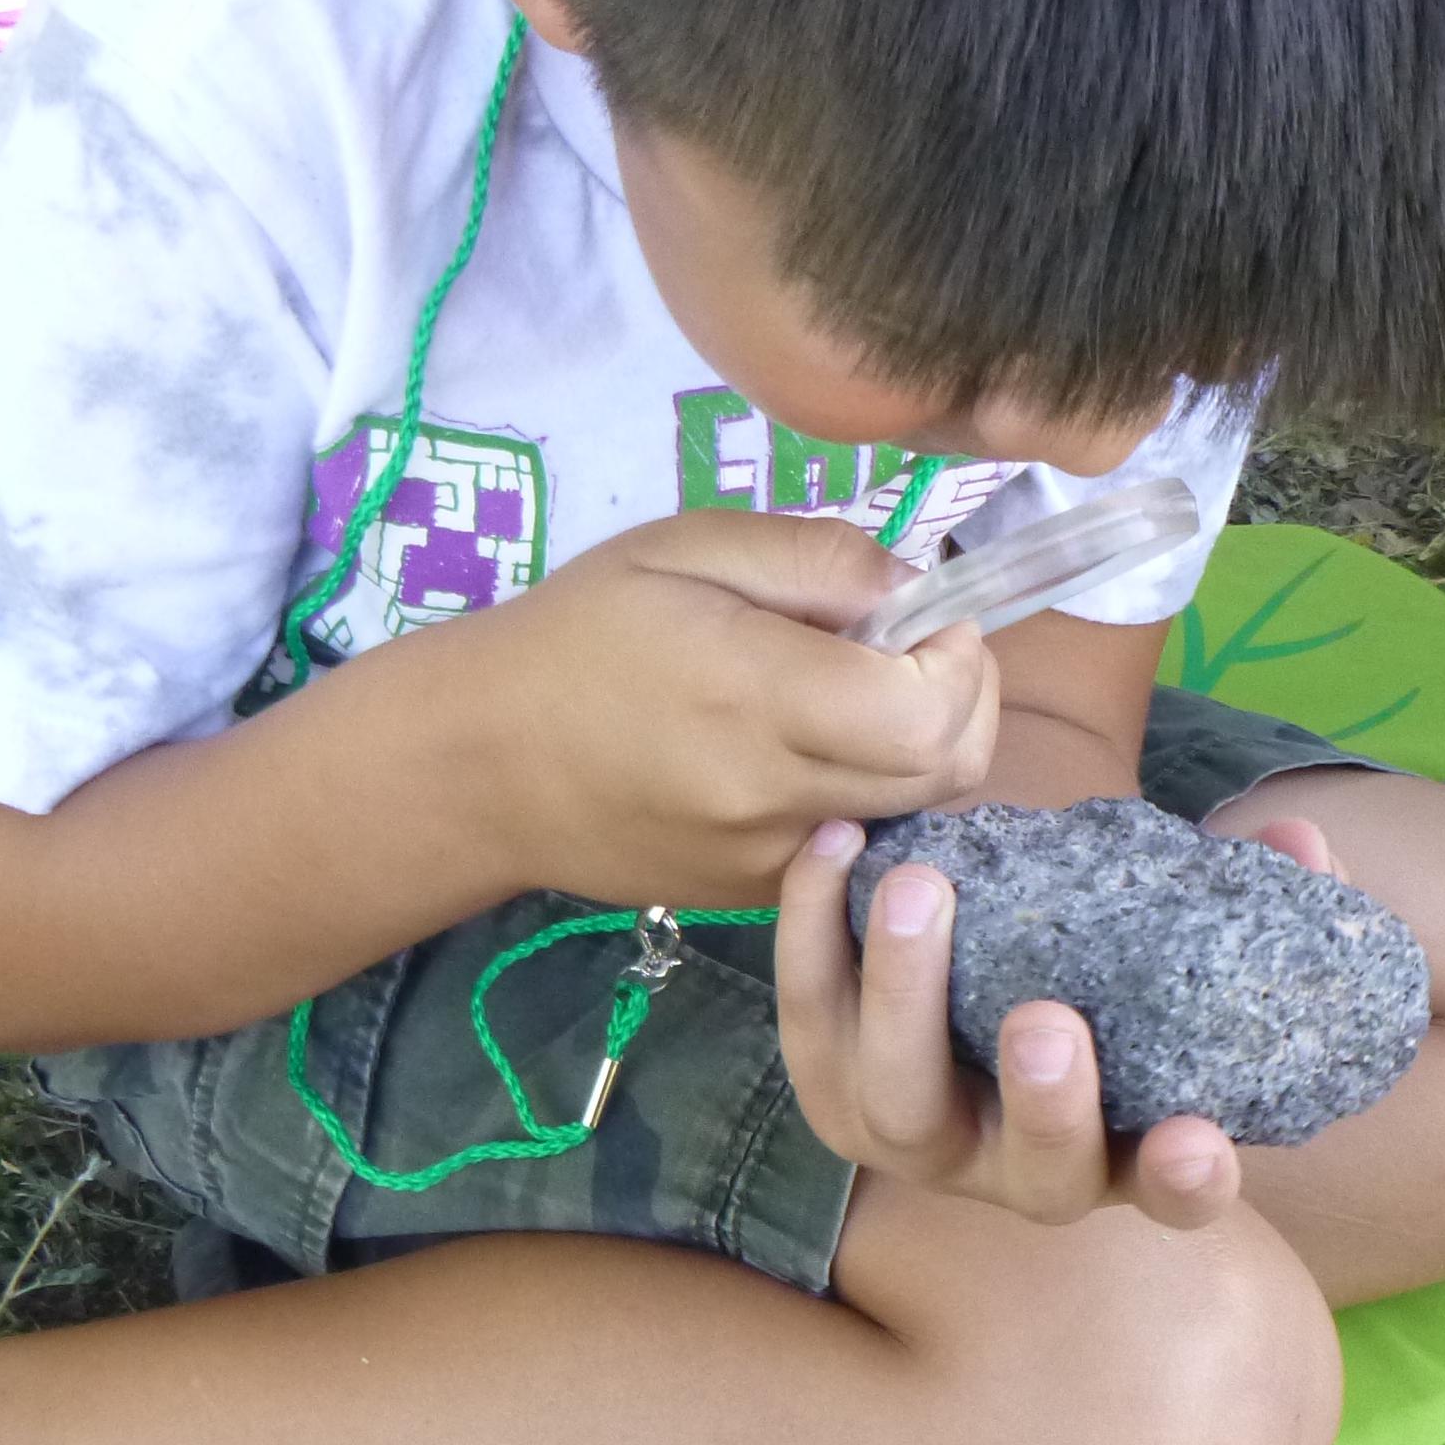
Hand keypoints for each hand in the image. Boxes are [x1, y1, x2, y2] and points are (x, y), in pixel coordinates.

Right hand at [446, 510, 1001, 908]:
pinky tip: (815, 750)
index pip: (928, 714)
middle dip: (964, 702)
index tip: (926, 620)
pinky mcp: (755, 896)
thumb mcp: (683, 548)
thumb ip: (813, 557)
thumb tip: (913, 584)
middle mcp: (773, 797)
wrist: (480, 765)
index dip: (960, 662)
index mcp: (755, 700)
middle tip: (916, 650)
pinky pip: (858, 848)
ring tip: (862, 694)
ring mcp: (768, 862)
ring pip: (915, 818)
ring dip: (924, 753)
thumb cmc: (577, 634)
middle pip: (946, 773)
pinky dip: (872, 797)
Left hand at [773, 814, 1346, 1231]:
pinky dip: (816, 932)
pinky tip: (839, 843)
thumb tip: (1303, 843)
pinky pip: (814, 1020)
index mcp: (1131, 1152)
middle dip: (1042, 1103)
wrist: (996, 973)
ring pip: (897, 1107)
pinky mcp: (837, 1083)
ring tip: (920, 889)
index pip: (1173, 1192)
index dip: (1187, 1178)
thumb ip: (1258, 901)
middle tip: (1047, 1018)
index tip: (1200, 1141)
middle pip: (1030, 1169)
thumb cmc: (1116, 971)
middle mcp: (1026, 1169)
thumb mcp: (1187, 944)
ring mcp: (922, 1138)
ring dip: (904, 996)